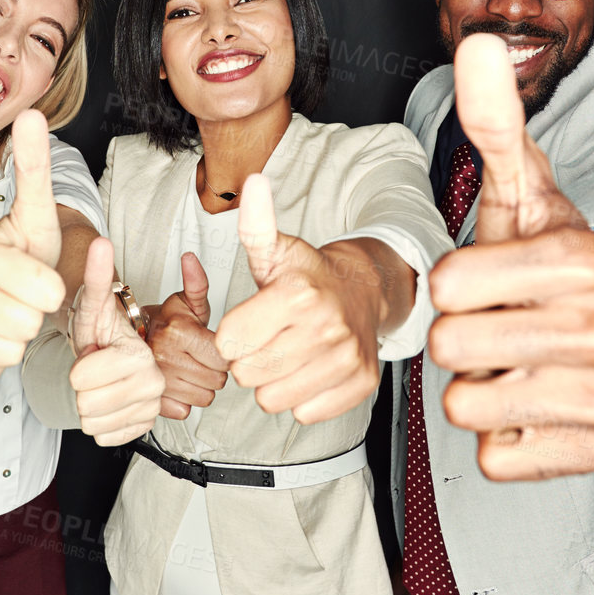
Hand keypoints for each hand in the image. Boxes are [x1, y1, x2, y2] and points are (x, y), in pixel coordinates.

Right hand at [0, 110, 67, 385]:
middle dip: (31, 315)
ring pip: (7, 353)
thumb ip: (33, 167)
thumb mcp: (30, 211)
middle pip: (27, 325)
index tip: (37, 278)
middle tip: (17, 298)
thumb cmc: (8, 249)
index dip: (50, 288)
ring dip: (14, 340)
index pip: (46, 290)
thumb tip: (31, 112)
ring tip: (3, 315)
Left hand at [67, 237, 164, 444]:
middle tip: (96, 367)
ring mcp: (149, 409)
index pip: (82, 380)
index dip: (79, 366)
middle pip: (86, 404)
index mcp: (141, 358)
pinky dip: (99, 422)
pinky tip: (107, 401)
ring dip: (88, 404)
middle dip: (82, 386)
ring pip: (91, 423)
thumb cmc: (102, 329)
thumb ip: (97, 275)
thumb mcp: (94, 302)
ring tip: (100, 383)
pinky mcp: (142, 427)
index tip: (95, 352)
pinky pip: (102, 437)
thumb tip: (99, 242)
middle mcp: (153, 385)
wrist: (112, 351)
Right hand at [145, 252, 228, 418]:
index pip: (223, 359)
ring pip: (204, 398)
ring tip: (190, 370)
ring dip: (201, 387)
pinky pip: (185, 411)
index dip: (222, 354)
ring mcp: (158, 382)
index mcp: (178, 332)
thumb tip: (190, 259)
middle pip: (217, 381)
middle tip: (200, 358)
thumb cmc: (164, 322)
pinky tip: (179, 386)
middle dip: (213, 371)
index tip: (210, 347)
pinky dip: (184, 402)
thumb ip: (197, 282)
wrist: (131, 341)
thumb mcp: (185, 300)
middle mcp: (165, 357)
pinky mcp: (153, 402)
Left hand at [216, 176, 380, 423]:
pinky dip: (301, 397)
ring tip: (287, 352)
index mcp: (297, 295)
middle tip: (269, 337)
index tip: (249, 321)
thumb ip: (255, 224)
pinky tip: (309, 368)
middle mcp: (326, 328)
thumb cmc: (307, 275)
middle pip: (247, 375)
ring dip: (272, 381)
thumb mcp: (276, 250)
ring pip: (272, 400)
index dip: (232, 335)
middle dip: (250, 359)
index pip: (229, 343)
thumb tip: (252, 181)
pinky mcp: (359, 385)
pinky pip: (304, 413)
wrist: (363, 291)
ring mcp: (346, 359)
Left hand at [428, 34, 593, 480]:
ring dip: (474, 387)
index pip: (447, 283)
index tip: (488, 278)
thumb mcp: (513, 189)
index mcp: (583, 257)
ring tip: (513, 363)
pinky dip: (499, 438)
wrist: (582, 333)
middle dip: (458, 339)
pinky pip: (497, 458)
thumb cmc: (535, 260)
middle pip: (452, 347)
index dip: (449, 283)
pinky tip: (531, 407)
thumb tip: (478, 43)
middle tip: (499, 325)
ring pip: (466, 405)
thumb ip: (492, 121)